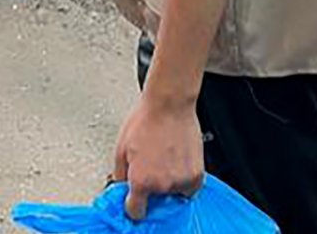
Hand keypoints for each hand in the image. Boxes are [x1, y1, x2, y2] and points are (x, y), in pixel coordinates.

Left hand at [112, 92, 204, 221]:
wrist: (169, 104)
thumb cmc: (145, 121)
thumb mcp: (120, 149)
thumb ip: (120, 176)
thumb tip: (122, 189)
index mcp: (141, 181)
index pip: (136, 211)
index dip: (133, 204)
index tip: (134, 200)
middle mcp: (162, 185)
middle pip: (155, 202)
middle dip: (151, 189)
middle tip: (150, 167)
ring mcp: (181, 181)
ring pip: (172, 196)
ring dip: (168, 184)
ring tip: (164, 160)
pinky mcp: (197, 175)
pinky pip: (189, 189)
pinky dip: (183, 181)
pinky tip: (175, 162)